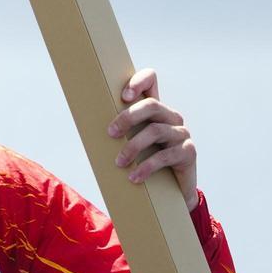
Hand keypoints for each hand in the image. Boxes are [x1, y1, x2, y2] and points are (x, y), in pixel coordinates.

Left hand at [107, 68, 198, 210]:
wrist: (168, 191)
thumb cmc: (142, 161)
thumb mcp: (128, 143)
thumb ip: (115, 131)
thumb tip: (83, 126)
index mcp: (154, 109)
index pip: (151, 80)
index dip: (139, 81)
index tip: (124, 96)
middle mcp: (170, 116)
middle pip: (152, 105)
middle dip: (128, 117)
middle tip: (110, 133)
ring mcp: (181, 133)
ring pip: (156, 131)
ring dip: (132, 147)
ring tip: (118, 162)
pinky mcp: (188, 152)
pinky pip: (165, 155)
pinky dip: (146, 167)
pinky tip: (134, 177)